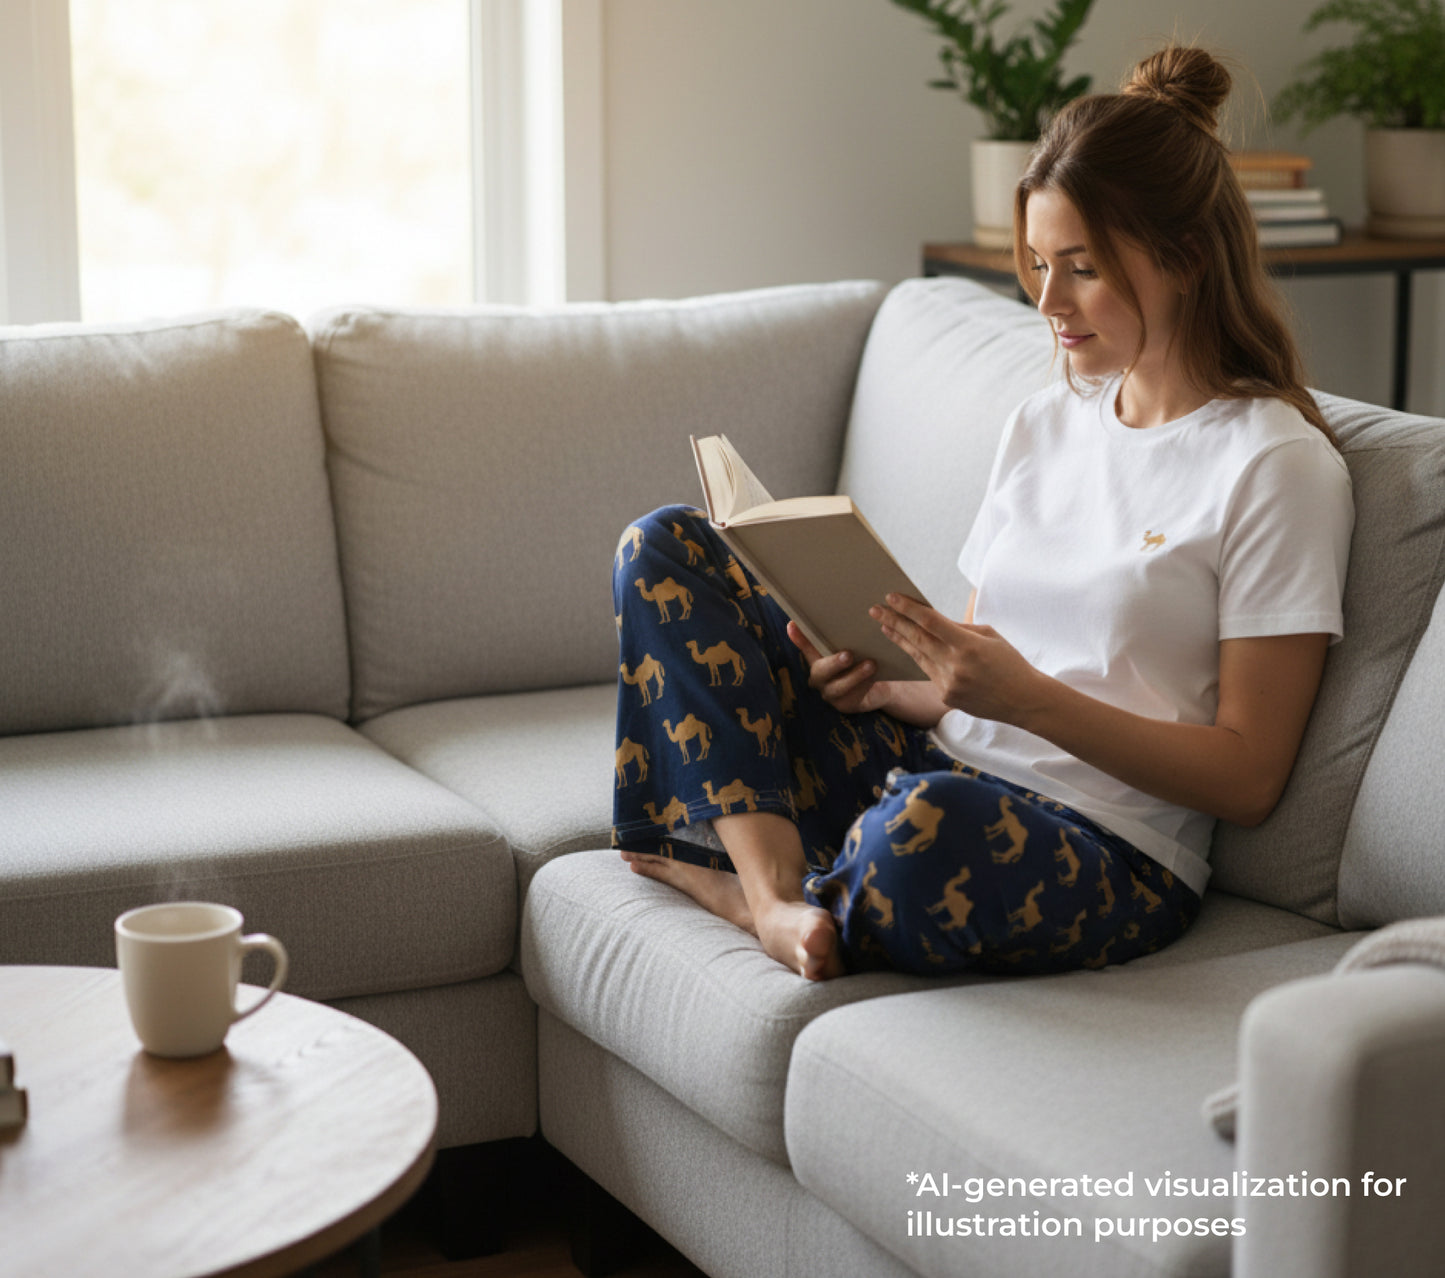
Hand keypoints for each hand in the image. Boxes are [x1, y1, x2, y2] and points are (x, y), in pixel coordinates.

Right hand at [786, 621, 895, 714]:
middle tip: (848, 654)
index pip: (807, 647)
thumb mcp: (860, 649)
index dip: (799, 638)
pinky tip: (874, 679)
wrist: (881, 687)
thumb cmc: (867, 660)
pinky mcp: (844, 705)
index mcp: (819, 659)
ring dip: (855, 675)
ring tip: (871, 665)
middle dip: (834, 662)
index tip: (792, 624)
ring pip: (838, 686)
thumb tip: (865, 615)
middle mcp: (820, 677)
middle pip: (821, 670)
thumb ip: (854, 638)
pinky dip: (863, 687)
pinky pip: (852, 698)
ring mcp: (830, 693)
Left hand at [871, 595, 1043, 725]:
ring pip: (918, 657)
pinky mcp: (946, 697)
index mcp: (968, 645)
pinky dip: (920, 659)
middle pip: (917, 639)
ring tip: (884, 626)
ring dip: (900, 640)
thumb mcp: (990, 636)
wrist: (1024, 701)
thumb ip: (960, 629)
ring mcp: (948, 684)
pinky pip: (929, 672)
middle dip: (894, 622)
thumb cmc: (1010, 663)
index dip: (909, 609)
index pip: (931, 622)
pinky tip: (909, 647)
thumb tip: (932, 622)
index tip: (891, 597)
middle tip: (875, 610)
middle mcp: (955, 666)